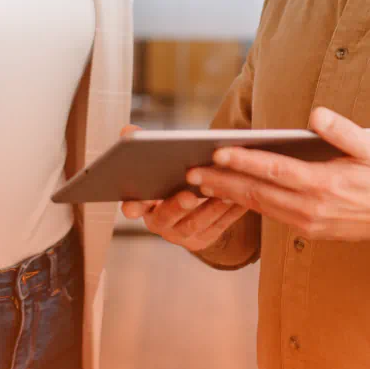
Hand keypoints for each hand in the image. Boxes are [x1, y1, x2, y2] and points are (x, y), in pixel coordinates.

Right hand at [118, 124, 249, 252]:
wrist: (190, 208)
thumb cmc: (169, 179)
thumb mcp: (155, 164)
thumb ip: (141, 147)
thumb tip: (128, 130)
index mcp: (142, 205)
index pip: (132, 207)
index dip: (133, 205)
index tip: (134, 204)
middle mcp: (160, 223)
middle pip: (167, 216)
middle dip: (177, 206)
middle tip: (189, 195)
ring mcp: (182, 234)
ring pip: (196, 223)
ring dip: (210, 208)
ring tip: (224, 192)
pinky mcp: (205, 238)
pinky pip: (219, 226)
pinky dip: (230, 213)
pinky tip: (241, 197)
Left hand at [186, 107, 369, 248]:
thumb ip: (342, 130)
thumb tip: (315, 115)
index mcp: (324, 184)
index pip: (275, 171)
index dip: (245, 162)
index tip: (218, 153)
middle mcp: (310, 207)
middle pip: (257, 192)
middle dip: (221, 181)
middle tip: (190, 171)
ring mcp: (306, 221)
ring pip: (258, 206)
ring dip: (227, 194)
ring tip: (198, 181)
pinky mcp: (304, 228)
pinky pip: (268, 213)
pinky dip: (244, 203)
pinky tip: (226, 192)